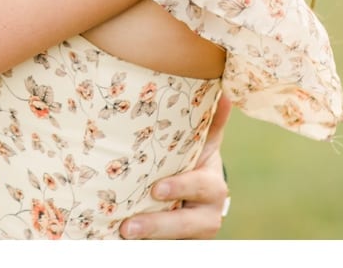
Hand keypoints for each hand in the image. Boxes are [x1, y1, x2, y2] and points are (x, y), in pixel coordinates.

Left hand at [119, 95, 231, 238]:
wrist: (197, 196)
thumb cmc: (194, 161)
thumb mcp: (203, 144)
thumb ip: (211, 123)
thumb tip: (225, 93)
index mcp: (212, 187)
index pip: (201, 187)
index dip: (181, 188)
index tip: (158, 189)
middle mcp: (207, 214)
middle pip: (185, 225)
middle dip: (157, 225)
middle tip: (128, 227)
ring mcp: (192, 235)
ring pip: (174, 242)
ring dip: (149, 240)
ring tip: (121, 235)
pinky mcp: (178, 245)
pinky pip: (164, 249)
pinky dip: (146, 248)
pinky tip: (117, 244)